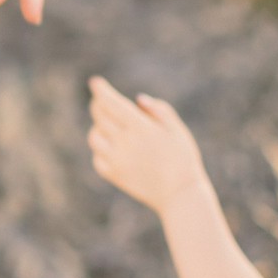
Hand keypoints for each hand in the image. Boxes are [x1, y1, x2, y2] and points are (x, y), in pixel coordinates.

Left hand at [88, 78, 205, 214]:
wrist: (180, 195)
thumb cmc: (183, 159)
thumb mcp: (177, 129)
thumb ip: (158, 110)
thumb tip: (138, 100)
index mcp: (141, 128)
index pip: (112, 103)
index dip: (101, 91)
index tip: (95, 82)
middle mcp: (124, 143)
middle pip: (99, 117)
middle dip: (98, 105)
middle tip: (101, 100)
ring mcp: (116, 160)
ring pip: (94, 137)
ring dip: (98, 127)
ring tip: (108, 125)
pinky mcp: (113, 176)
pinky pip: (97, 158)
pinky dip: (100, 149)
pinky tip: (111, 147)